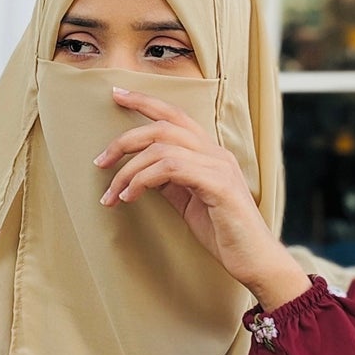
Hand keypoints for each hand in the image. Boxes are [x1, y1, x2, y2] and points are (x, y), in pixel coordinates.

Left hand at [94, 85, 312, 309]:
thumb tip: (140, 170)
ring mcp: (219, 167)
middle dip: (124, 140)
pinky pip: (172, 169)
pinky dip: (144, 180)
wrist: (255, 260)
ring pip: (162, 148)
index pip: (175, 116)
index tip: (117, 94)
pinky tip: (131, 197)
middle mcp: (216, 153)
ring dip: (129, 170)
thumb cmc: (223, 232)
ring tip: (113, 193)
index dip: (145, 101)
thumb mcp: (189, 201)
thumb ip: (170, 181)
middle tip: (100, 162)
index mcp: (210, 153)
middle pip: (163, 126)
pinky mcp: (219, 185)